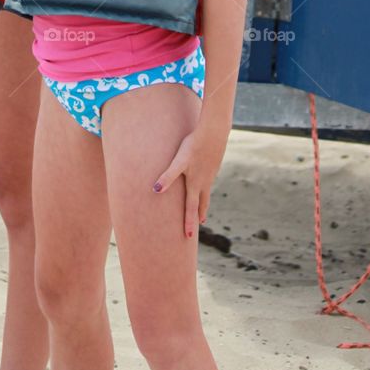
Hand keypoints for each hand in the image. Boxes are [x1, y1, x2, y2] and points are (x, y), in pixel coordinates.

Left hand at [152, 123, 228, 238]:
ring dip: (203, 202)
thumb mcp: (179, 161)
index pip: (191, 208)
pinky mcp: (213, 164)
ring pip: (206, 191)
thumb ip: (168, 176)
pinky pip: (209, 180)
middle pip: (201, 203)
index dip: (188, 223)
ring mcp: (211, 173)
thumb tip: (155, 190)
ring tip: (202, 208)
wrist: (214, 132)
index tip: (187, 237)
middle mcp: (205, 181)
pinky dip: (206, 187)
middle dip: (198, 215)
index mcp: (196, 184)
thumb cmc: (194, 146)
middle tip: (198, 225)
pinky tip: (204, 181)